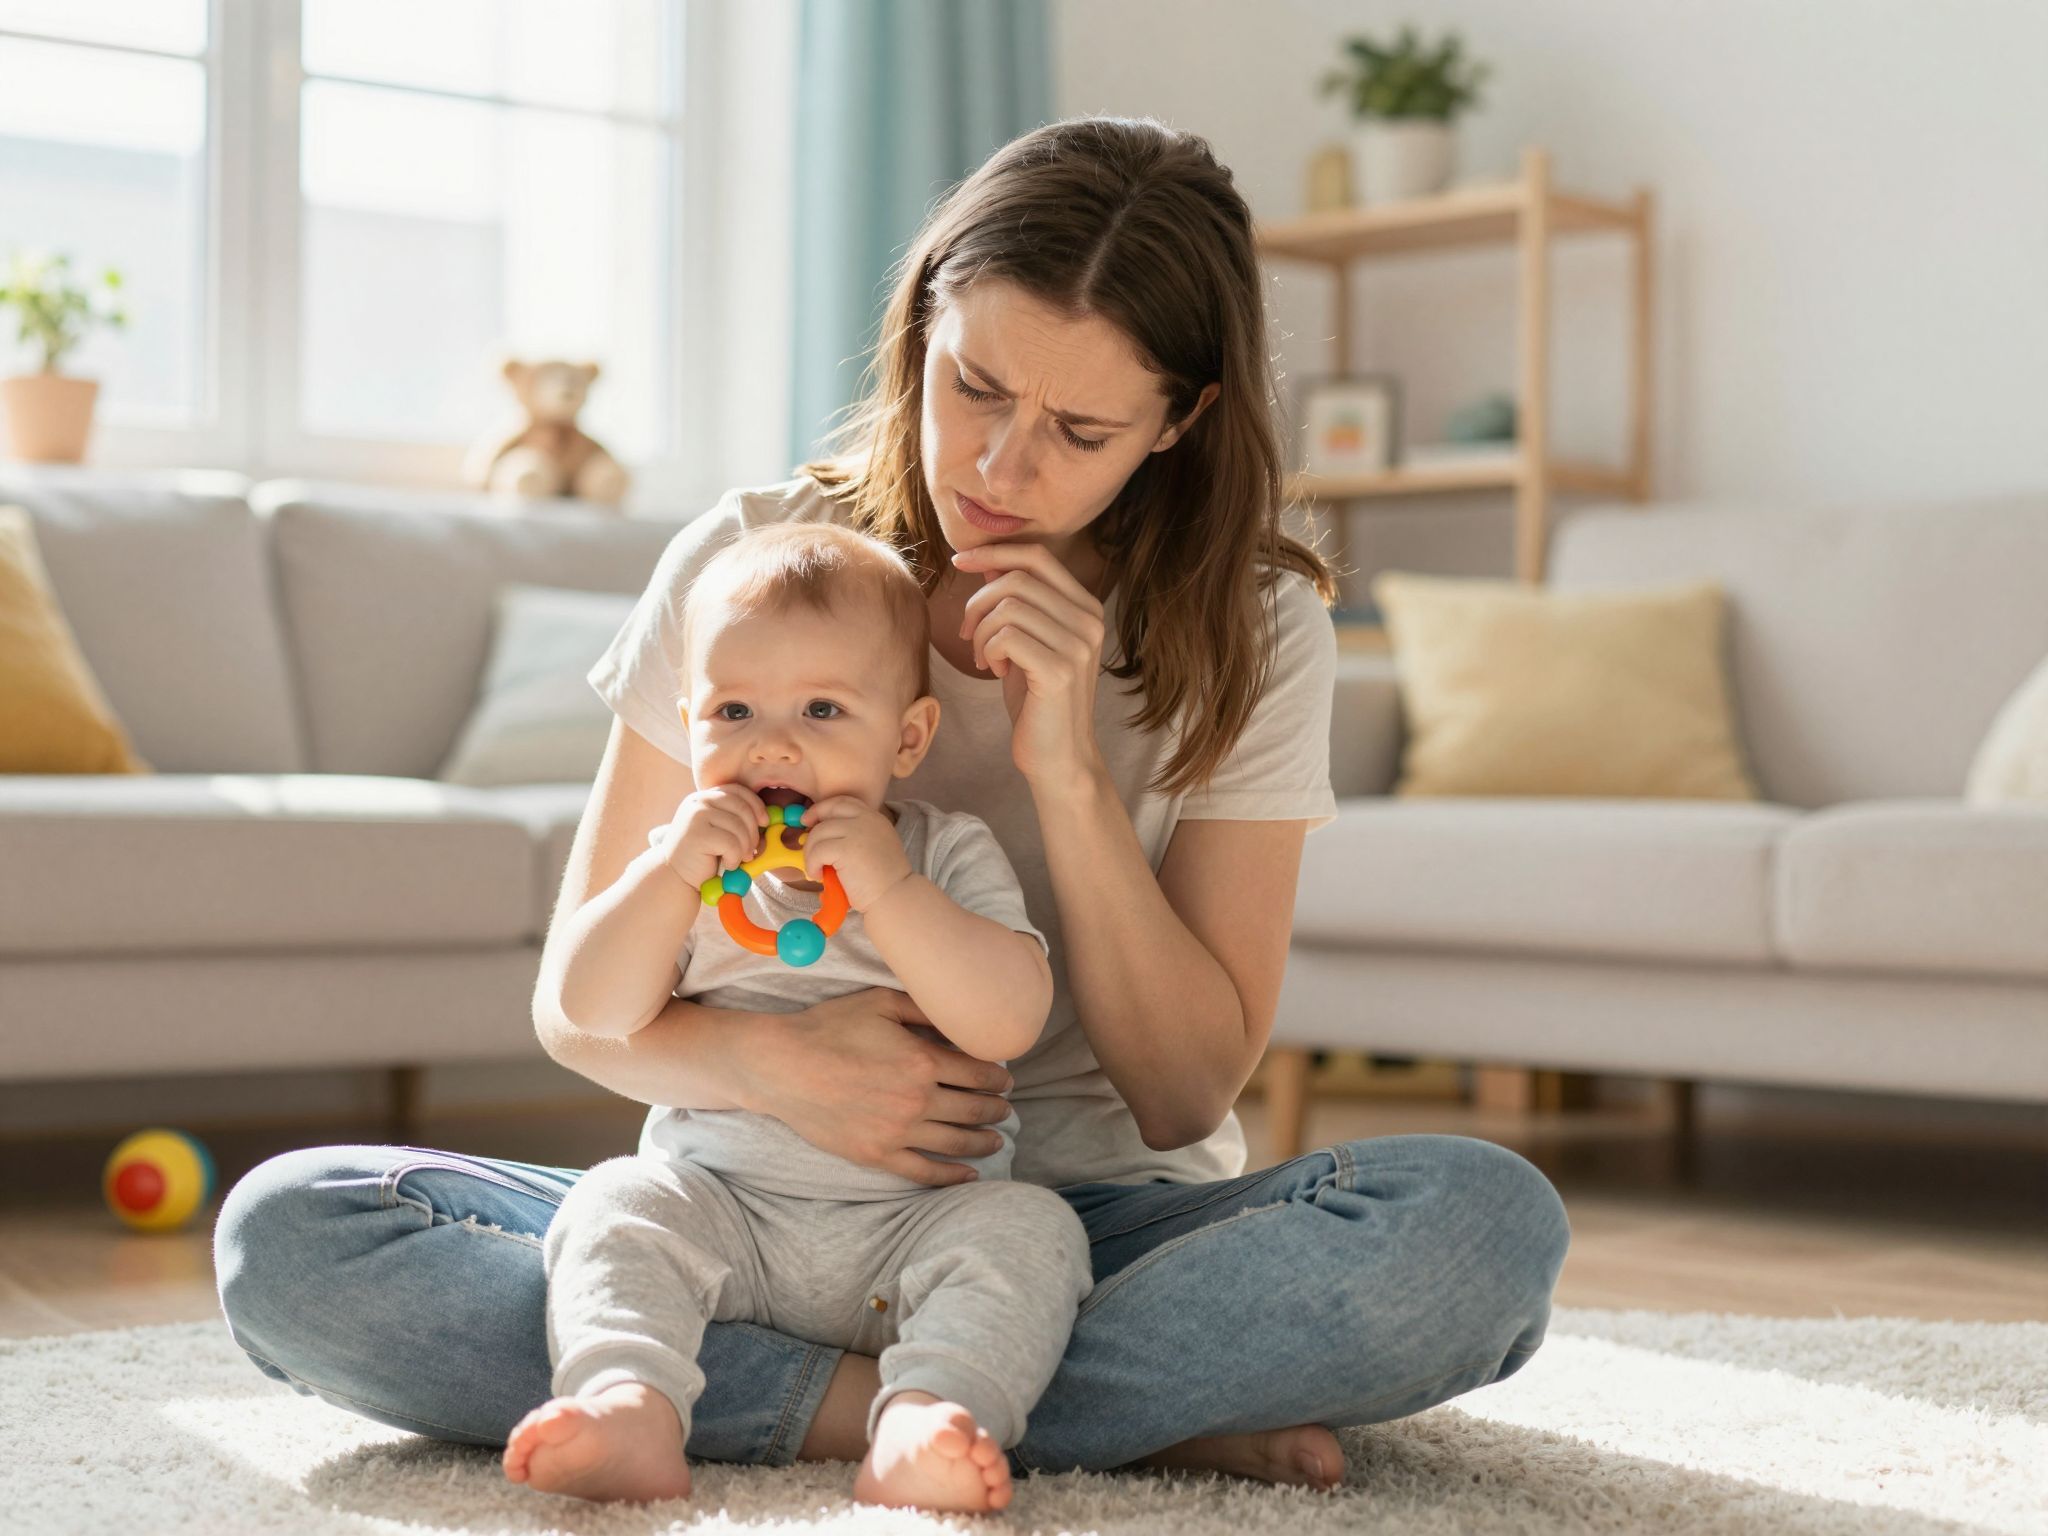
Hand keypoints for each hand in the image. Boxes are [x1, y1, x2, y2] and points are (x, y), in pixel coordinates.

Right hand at [660, 783, 766, 889]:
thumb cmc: (702, 855)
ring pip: (739, 827)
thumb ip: (735, 819)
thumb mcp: (719, 830)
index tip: (764, 822)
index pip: (738, 790)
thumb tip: (768, 818)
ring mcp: (696, 816)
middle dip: (753, 831)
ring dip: (744, 848)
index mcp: (704, 797)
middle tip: (752, 850)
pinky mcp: (697, 835)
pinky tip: (727, 865)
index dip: (756, 805)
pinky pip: (731, 844)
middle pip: (742, 807)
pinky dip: (735, 858)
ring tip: (738, 859)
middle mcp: (698, 801)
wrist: (674, 877)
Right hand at [753, 989, 1015, 1185]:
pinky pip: (923, 1171)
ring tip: (997, 1139)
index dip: (998, 1076)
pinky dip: (951, 1176)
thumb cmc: (829, 1027)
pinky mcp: (877, 1154)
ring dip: (984, 1140)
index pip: (979, 1072)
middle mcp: (917, 1099)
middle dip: (997, 1108)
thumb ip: (925, 1008)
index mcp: (923, 1060)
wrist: (781, 1066)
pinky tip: (968, 1175)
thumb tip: (959, 1015)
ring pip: (956, 1141)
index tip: (1005, 1079)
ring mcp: (898, 1131)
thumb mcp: (881, 1002)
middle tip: (1007, 1108)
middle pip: (974, 1108)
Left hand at [799, 795, 912, 910]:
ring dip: (810, 852)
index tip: (811, 819)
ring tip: (817, 870)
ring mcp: (856, 831)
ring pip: (818, 832)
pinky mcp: (845, 848)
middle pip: (830, 808)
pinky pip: (817, 851)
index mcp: (875, 819)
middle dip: (812, 818)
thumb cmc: (883, 882)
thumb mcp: (874, 848)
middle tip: (804, 836)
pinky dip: (812, 864)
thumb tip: (822, 835)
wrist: (894, 897)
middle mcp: (867, 819)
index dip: (824, 808)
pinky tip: (819, 876)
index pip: (844, 802)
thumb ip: (854, 836)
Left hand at [951, 543, 1107, 786]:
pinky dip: (988, 650)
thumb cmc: (1038, 701)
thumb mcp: (1025, 643)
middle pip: (1017, 578)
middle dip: (979, 602)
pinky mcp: (1059, 670)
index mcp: (1086, 607)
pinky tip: (994, 671)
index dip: (994, 553)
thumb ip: (1016, 603)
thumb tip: (989, 564)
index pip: (1037, 556)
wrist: (1058, 757)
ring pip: (1008, 606)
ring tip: (984, 659)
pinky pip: (1005, 636)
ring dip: (982, 631)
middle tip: (969, 635)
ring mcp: (1078, 645)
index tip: (960, 562)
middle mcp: (1089, 621)